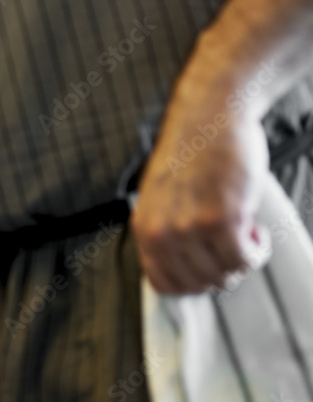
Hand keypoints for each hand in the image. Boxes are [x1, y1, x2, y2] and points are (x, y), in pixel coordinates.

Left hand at [131, 98, 268, 293]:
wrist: (209, 116)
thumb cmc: (192, 153)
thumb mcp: (164, 199)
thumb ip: (168, 233)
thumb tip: (186, 271)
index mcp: (144, 227)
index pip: (163, 285)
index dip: (192, 283)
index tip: (208, 269)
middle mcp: (161, 231)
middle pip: (198, 285)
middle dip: (222, 271)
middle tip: (231, 246)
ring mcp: (189, 226)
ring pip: (224, 275)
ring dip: (242, 259)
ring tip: (243, 231)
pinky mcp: (221, 218)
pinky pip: (244, 259)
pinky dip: (257, 251)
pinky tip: (255, 229)